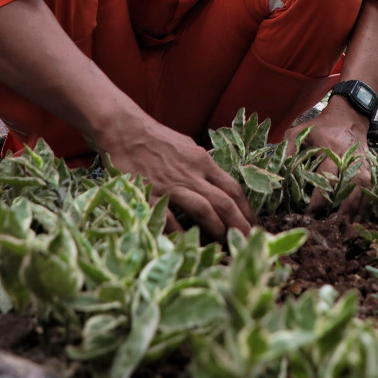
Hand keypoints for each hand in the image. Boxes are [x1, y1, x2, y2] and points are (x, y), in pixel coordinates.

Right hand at [93, 113, 257, 241]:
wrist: (124, 130)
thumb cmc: (156, 139)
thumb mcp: (188, 147)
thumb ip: (203, 166)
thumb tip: (216, 183)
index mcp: (202, 161)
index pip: (233, 188)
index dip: (246, 209)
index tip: (253, 225)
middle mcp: (191, 174)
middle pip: (224, 202)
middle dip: (239, 225)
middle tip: (247, 242)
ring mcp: (171, 185)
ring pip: (203, 210)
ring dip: (217, 230)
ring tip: (226, 246)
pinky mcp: (150, 194)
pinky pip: (170, 218)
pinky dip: (181, 232)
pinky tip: (190, 245)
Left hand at [287, 98, 371, 219]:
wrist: (349, 117)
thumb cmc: (321, 127)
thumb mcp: (300, 131)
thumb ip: (288, 149)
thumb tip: (278, 172)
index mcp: (332, 149)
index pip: (328, 177)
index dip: (320, 197)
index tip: (310, 212)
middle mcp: (351, 158)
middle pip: (352, 187)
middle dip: (344, 209)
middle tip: (332, 227)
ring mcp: (363, 164)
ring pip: (364, 191)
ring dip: (357, 211)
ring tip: (347, 230)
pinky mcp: (369, 169)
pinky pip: (371, 191)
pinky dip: (366, 206)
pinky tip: (359, 221)